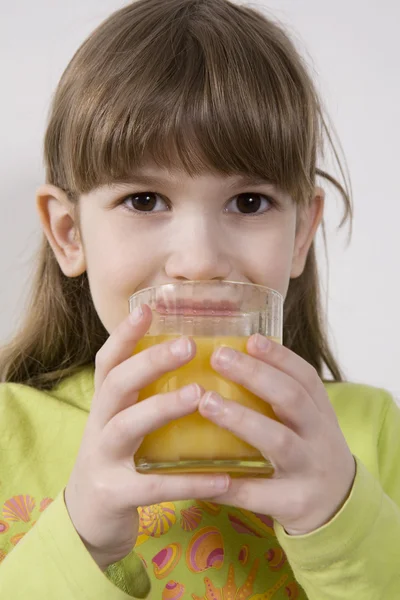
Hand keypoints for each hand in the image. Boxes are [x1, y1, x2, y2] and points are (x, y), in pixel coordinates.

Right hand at [64, 305, 229, 570]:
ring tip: (199, 394)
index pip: (109, 361)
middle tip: (188, 344)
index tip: (148, 307)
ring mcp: (103, 460)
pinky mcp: (115, 495)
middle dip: (149, 361)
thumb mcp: (126, 421)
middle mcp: (99, 425)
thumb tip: (199, 359)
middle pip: (116, 384)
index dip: (125, 334)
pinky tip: (222, 476)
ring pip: (127, 426)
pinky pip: (154, 486)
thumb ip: (149, 395)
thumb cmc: (121, 459)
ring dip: (162, 407)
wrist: (90, 518)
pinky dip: (189, 480)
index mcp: (106, 404)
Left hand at [198, 334, 355, 535]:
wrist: (340, 509)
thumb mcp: (308, 422)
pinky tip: (198, 472)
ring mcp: (308, 470)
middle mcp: (318, 436)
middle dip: (256, 376)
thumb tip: (230, 358)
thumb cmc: (309, 452)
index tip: (250, 339)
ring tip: (206, 402)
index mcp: (319, 412)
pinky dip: (228, 483)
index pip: (305, 377)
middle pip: (292, 399)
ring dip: (241, 419)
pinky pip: (257, 493)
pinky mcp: (294, 503)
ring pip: (278, 441)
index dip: (279, 356)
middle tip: (219, 357)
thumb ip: (280, 395)